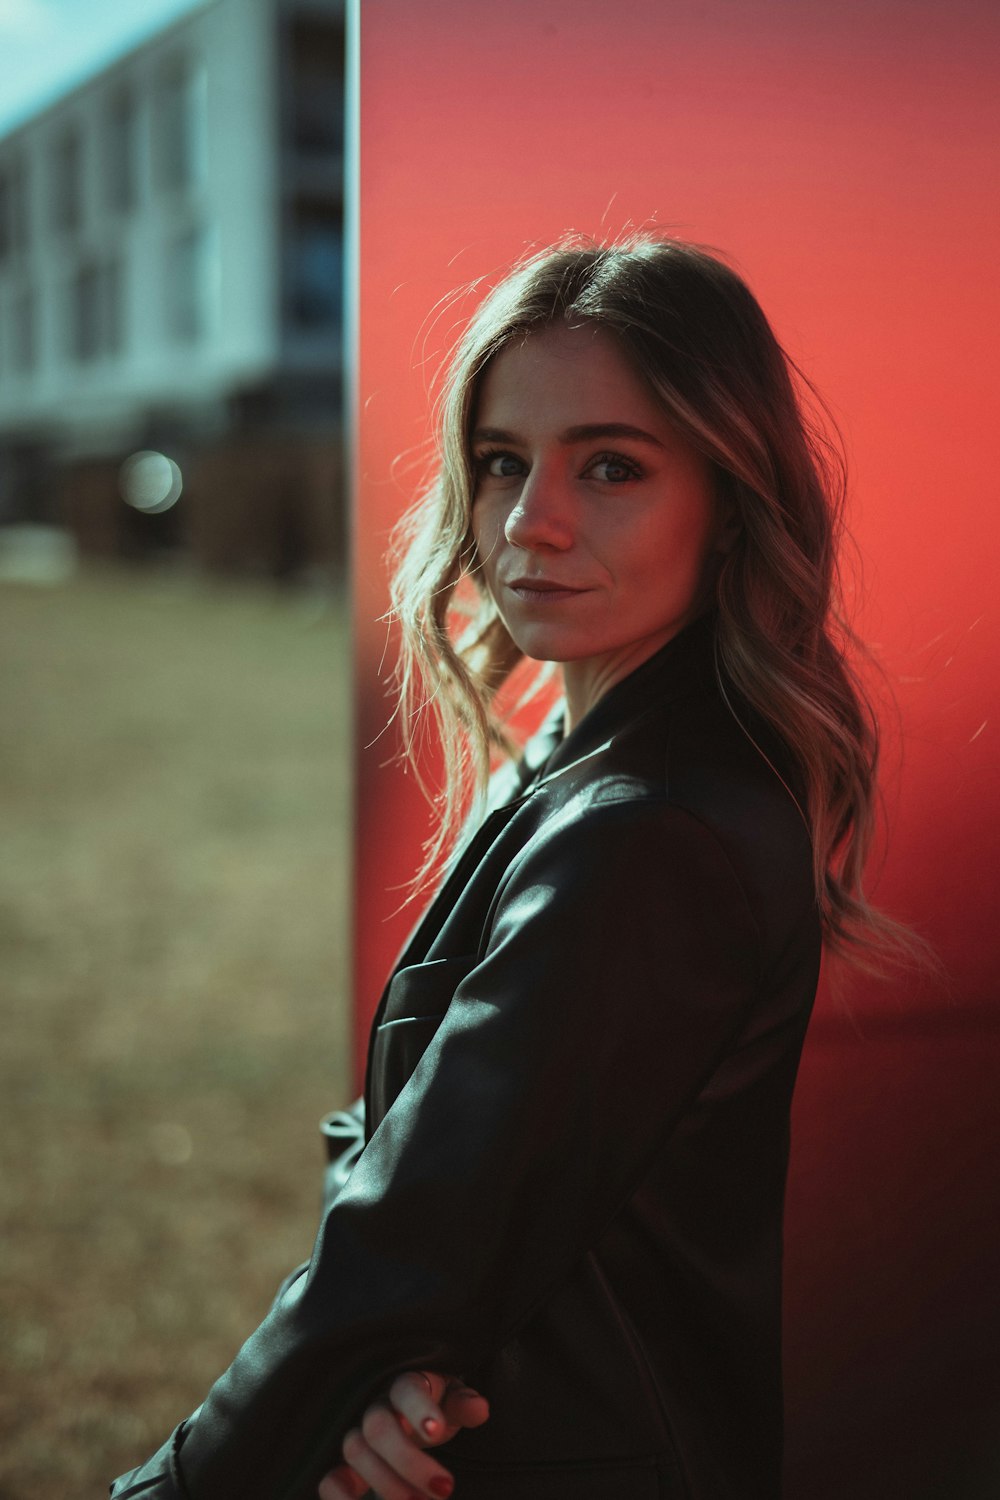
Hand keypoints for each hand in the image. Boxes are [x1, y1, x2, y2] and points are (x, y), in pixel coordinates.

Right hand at [319, 1369, 489, 1499]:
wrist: (408, 1416)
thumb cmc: (434, 1405)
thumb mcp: (453, 1400)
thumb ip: (463, 1404)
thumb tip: (479, 1409)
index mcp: (406, 1383)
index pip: (408, 1390)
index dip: (419, 1410)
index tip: (436, 1433)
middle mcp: (374, 1405)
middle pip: (379, 1426)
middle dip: (409, 1462)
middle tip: (444, 1490)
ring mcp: (354, 1433)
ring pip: (356, 1452)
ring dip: (388, 1485)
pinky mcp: (341, 1466)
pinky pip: (329, 1480)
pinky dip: (340, 1499)